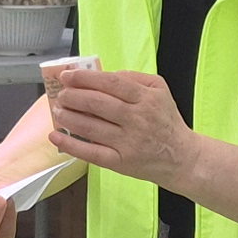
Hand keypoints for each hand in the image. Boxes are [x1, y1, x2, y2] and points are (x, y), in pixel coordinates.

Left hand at [45, 66, 198, 187]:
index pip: (111, 83)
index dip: (85, 78)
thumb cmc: (166, 121)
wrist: (181, 157)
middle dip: (73, 96)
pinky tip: (56, 136)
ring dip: (69, 117)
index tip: (68, 76)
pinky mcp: (120, 162)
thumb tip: (103, 75)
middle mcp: (137, 119)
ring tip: (57, 110)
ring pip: (91, 126)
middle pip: (98, 103)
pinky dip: (71, 145)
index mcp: (146, 98)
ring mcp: (128, 142)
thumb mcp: (159, 90)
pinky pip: (91, 152)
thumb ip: (133, 78)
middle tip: (61, 94)